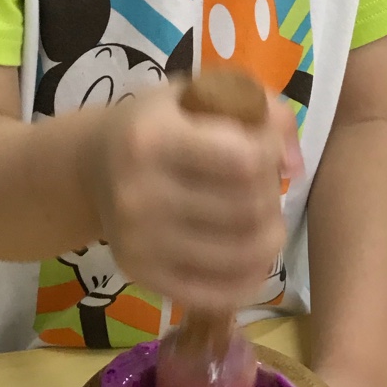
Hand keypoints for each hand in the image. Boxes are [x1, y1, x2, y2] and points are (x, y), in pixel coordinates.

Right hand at [85, 83, 300, 311]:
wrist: (91, 167)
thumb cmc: (158, 123)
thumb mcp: (199, 93)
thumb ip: (259, 108)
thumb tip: (294, 167)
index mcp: (154, 138)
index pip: (243, 160)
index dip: (271, 154)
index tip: (266, 148)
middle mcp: (140, 194)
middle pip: (246, 209)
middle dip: (271, 195)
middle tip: (263, 185)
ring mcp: (139, 242)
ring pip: (240, 254)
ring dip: (269, 236)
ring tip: (262, 219)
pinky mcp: (142, 277)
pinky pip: (217, 293)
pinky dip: (250, 278)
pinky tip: (252, 257)